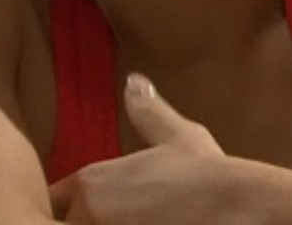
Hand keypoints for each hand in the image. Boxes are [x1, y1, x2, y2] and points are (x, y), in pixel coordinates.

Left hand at [50, 73, 242, 223]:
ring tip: (141, 219)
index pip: (54, 200)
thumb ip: (147, 112)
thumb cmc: (209, 174)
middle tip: (125, 215)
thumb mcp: (179, 136)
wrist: (236, 207)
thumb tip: (133, 82)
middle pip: (66, 224)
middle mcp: (88, 214)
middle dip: (88, 222)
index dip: (71, 206)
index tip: (99, 207)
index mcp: (92, 182)